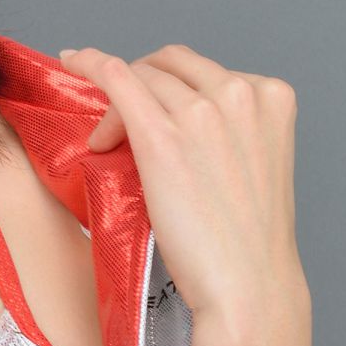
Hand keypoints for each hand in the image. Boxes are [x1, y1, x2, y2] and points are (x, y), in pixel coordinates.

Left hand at [56, 42, 307, 324]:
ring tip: (105, 143)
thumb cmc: (248, 245)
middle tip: (121, 127)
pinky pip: (117, 77)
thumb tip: (184, 125)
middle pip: (172, 67)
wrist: (248, 286)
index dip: (171, 91)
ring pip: (142, 77)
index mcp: (272, 97)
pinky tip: (73, 60)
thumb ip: (231, 134)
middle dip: (143, 87)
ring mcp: (202, 111)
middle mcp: (241, 93)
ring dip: (117, 103)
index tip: (153, 111)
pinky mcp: (161, 136)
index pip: (206, 73)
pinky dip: (92, 63)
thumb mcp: (256, 169)